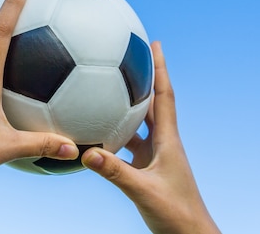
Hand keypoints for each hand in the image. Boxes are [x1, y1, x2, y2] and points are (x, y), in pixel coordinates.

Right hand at [81, 42, 220, 233]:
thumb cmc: (175, 215)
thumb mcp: (143, 192)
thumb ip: (114, 172)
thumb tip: (84, 152)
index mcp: (168, 141)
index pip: (164, 96)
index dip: (160, 69)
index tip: (154, 43)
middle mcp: (162, 142)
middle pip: (152, 102)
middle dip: (144, 77)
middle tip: (129, 54)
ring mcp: (155, 154)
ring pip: (139, 121)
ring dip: (127, 103)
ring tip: (107, 86)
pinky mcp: (146, 166)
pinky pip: (128, 142)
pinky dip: (114, 132)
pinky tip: (97, 131)